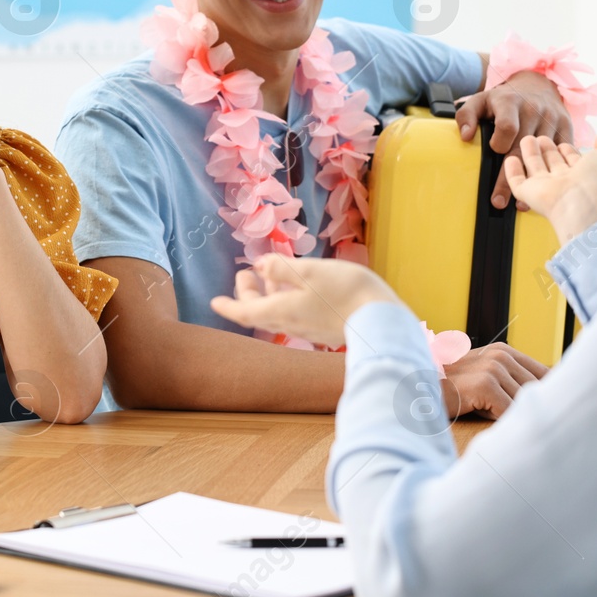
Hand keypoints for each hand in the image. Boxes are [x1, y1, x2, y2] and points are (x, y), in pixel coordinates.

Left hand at [210, 254, 400, 347]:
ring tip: (268, 276)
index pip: (245, 312)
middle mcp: (291, 324)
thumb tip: (259, 267)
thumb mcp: (311, 272)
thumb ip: (282, 269)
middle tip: (244, 276)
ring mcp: (308, 329)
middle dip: (248, 294)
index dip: (228, 305)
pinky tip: (297, 288)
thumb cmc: (346, 292)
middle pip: (260, 312)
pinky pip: (295, 314)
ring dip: (268, 295)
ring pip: (277, 313)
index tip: (214, 301)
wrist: (383, 322)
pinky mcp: (324, 329)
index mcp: (281, 310)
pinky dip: (287, 299)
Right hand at [441, 342, 548, 419]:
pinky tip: (489, 421)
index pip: (544, 374)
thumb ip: (511, 384)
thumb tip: (547, 400)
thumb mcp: (484, 381)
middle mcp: (500, 355)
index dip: (550, 394)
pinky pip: (508, 411)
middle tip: (538, 427)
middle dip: (535, 408)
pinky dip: (503, 421)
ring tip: (501, 422)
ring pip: (522, 401)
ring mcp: (492, 368)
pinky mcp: (484, 384)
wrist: (416, 391)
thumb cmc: (451, 393)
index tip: (554, 412)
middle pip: (536, 389)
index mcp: (503, 351)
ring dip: (513, 415)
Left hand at [455, 70, 572, 207]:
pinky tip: (545, 189)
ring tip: (522, 203)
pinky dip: (554, 172)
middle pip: (522, 148)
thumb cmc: (505, 98)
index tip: (495, 152)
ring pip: (543, 154)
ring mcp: (551, 119)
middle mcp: (533, 110)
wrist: (538, 84)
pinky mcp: (566, 127)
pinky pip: (562, 152)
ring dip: (533, 180)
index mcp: (510, 102)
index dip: (500, 143)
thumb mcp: (481, 100)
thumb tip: (466, 137)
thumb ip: (466, 115)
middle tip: (498, 201)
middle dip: (509, 177)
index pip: (507, 126)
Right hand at [503, 133, 596, 243]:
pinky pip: (518, 182)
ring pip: (536, 169)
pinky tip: (510, 159)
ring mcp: (547, 188)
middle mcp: (565, 182)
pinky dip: (512, 171)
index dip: (567, 149)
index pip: (572, 159)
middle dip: (547, 149)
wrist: (583, 202)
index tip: (561, 140)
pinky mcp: (529, 194)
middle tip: (540, 137)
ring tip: (526, 139)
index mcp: (584, 174)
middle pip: (553, 163)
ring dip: (530, 154)